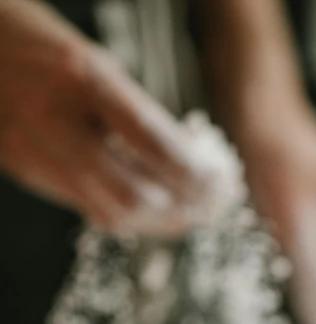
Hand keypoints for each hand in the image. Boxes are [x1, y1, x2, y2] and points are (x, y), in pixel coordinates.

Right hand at [0, 0, 220, 235]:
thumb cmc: (31, 39)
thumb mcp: (91, 59)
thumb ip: (131, 109)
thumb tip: (182, 159)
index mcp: (83, 77)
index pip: (154, 144)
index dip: (195, 176)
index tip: (221, 186)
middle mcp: (57, 120)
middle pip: (133, 195)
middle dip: (180, 209)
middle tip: (208, 207)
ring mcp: (35, 152)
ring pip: (109, 212)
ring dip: (156, 222)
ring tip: (185, 215)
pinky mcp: (25, 172)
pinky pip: (85, 207)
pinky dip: (124, 214)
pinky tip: (145, 208)